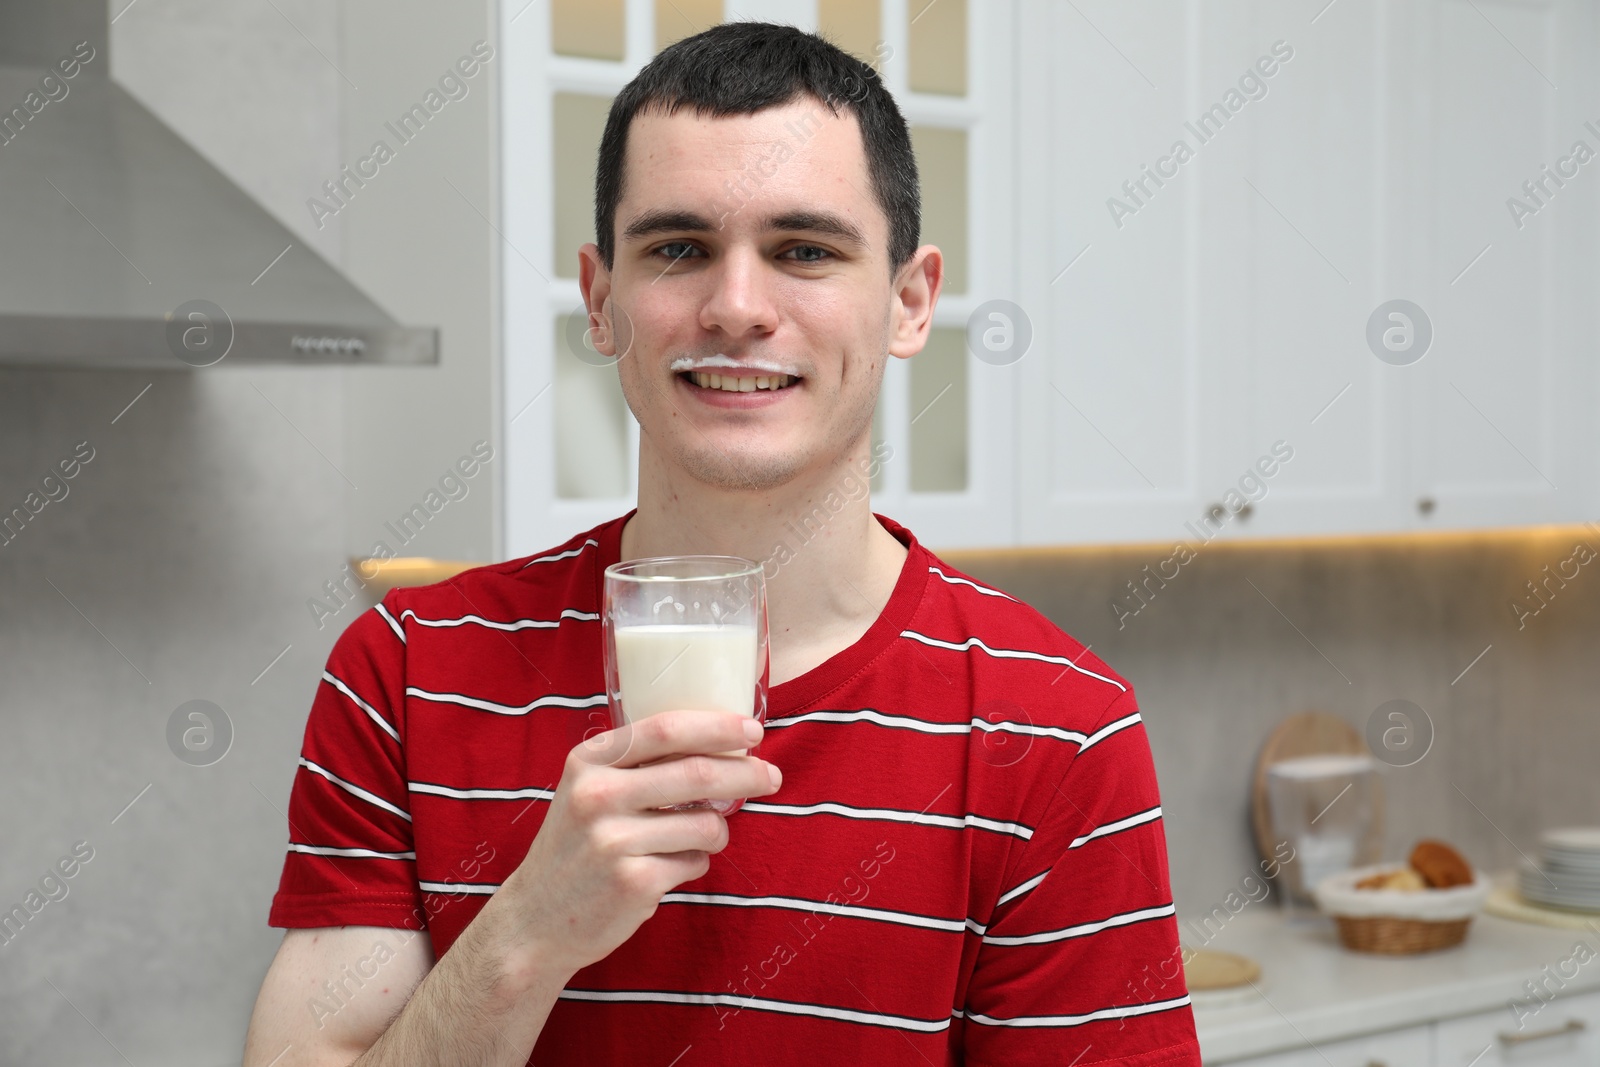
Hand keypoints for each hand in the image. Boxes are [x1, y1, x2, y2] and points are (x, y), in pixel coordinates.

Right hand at [499, 710, 780, 977]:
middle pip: (698, 774)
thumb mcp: (588, 789)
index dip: (718, 726)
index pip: (666, 729)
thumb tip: (723, 744)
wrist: (536, 919)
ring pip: (707, 824)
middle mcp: (597, 795)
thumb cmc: (577, 846)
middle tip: (771, 776)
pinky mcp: (634, 882)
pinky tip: (669, 867)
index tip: (753, 730)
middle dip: (746, 773)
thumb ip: (637, 764)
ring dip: (718, 830)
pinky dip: (696, 863)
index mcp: (589, 761)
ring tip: (700, 837)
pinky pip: (696, 862)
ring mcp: (614, 840)